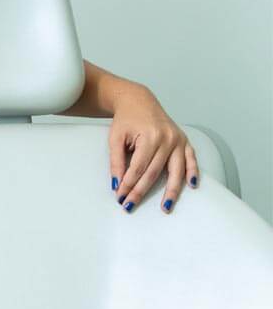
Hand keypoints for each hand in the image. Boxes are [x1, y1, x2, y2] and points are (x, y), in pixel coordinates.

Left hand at [109, 87, 199, 213]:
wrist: (138, 100)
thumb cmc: (125, 120)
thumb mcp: (115, 137)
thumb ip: (116, 161)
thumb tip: (116, 184)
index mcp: (150, 136)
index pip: (138, 168)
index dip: (129, 184)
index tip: (120, 197)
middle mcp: (168, 139)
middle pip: (155, 172)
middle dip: (141, 191)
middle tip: (131, 206)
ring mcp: (179, 140)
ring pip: (176, 171)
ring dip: (171, 191)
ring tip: (165, 208)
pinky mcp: (185, 140)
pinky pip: (192, 160)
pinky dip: (193, 173)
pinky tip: (192, 186)